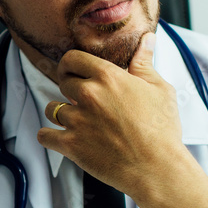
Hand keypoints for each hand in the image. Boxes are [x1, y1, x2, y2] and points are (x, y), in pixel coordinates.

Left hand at [36, 31, 207, 207]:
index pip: (72, 58)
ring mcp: (77, 120)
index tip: (73, 71)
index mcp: (108, 77)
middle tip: (82, 100)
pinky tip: (59, 138)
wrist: (158, 168)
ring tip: (75, 121)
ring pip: (52, 108)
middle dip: (70, 89)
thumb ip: (144, 63)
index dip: (70, 64)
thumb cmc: (162, 129)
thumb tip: (147, 39)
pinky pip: (45, 135)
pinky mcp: (71, 145)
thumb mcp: (160, 90)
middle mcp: (88, 94)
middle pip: (63, 82)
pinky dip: (50, 137)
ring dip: (61, 113)